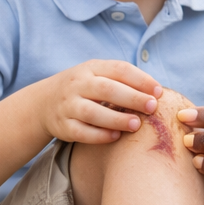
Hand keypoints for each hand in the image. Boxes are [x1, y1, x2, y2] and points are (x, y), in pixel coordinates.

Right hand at [38, 59, 163, 144]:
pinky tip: (116, 136)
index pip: (119, 69)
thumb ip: (122, 80)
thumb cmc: (85, 89)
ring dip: (116, 119)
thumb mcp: (98, 75)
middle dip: (132, 98)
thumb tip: (157, 92)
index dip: (141, 80)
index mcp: (91, 68)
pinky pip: (81, 132)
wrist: (44, 102)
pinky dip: (99, 135)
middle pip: (106, 89)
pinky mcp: (63, 126)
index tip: (159, 92)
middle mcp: (77, 84)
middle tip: (153, 107)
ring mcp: (68, 105)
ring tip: (136, 125)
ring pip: (92, 112)